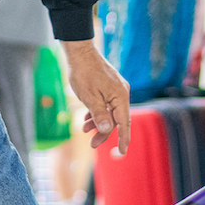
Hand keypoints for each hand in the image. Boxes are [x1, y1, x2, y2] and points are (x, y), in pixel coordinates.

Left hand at [61, 38, 129, 153]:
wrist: (79, 52)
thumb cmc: (84, 73)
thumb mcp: (89, 97)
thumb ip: (99, 115)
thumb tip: (107, 130)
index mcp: (120, 97)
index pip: (124, 123)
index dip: (123, 139)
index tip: (121, 153)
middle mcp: (122, 93)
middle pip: (116, 119)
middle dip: (104, 132)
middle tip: (92, 144)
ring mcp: (116, 89)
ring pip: (110, 112)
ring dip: (98, 122)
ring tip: (84, 129)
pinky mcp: (109, 86)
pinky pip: (106, 104)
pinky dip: (97, 112)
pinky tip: (87, 117)